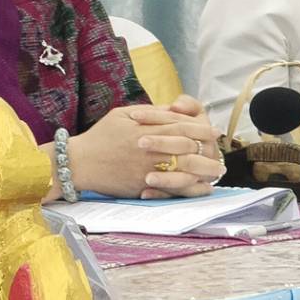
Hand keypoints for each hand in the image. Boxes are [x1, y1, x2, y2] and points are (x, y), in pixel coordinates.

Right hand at [69, 99, 222, 198]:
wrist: (79, 162)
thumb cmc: (100, 136)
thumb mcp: (122, 114)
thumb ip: (151, 112)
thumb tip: (175, 111)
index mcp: (146, 129)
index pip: (181, 126)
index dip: (200, 127)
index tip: (213, 130)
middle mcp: (150, 149)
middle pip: (188, 147)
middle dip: (208, 149)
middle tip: (220, 151)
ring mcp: (147, 169)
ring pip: (185, 169)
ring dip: (205, 170)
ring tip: (217, 171)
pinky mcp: (143, 186)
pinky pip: (173, 188)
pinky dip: (190, 188)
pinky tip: (201, 187)